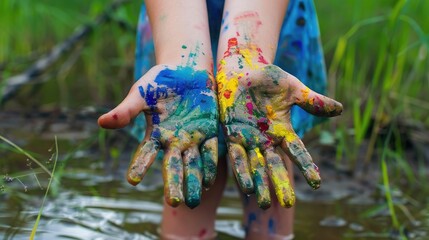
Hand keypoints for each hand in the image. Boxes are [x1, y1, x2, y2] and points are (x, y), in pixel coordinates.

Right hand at [98, 65, 217, 207]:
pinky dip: (210, 164)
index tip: (132, 181)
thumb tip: (101, 122)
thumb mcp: (141, 93)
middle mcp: (173, 142)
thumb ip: (126, 110)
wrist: (187, 69)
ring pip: (193, 164)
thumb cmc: (159, 81)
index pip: (145, 153)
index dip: (139, 166)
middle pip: (172, 166)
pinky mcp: (209, 132)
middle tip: (174, 202)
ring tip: (194, 201)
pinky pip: (210, 151)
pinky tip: (209, 181)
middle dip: (173, 184)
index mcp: (155, 134)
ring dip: (194, 181)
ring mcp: (192, 139)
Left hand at [217, 61, 341, 208]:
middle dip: (280, 184)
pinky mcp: (232, 134)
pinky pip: (236, 155)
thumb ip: (313, 102)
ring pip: (255, 166)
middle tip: (287, 204)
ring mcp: (249, 139)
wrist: (243, 69)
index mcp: (283, 131)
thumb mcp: (294, 90)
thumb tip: (340, 110)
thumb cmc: (269, 79)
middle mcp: (266, 139)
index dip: (307, 167)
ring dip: (259, 184)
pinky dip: (240, 169)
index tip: (317, 184)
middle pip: (275, 165)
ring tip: (264, 203)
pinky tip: (245, 185)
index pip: (297, 152)